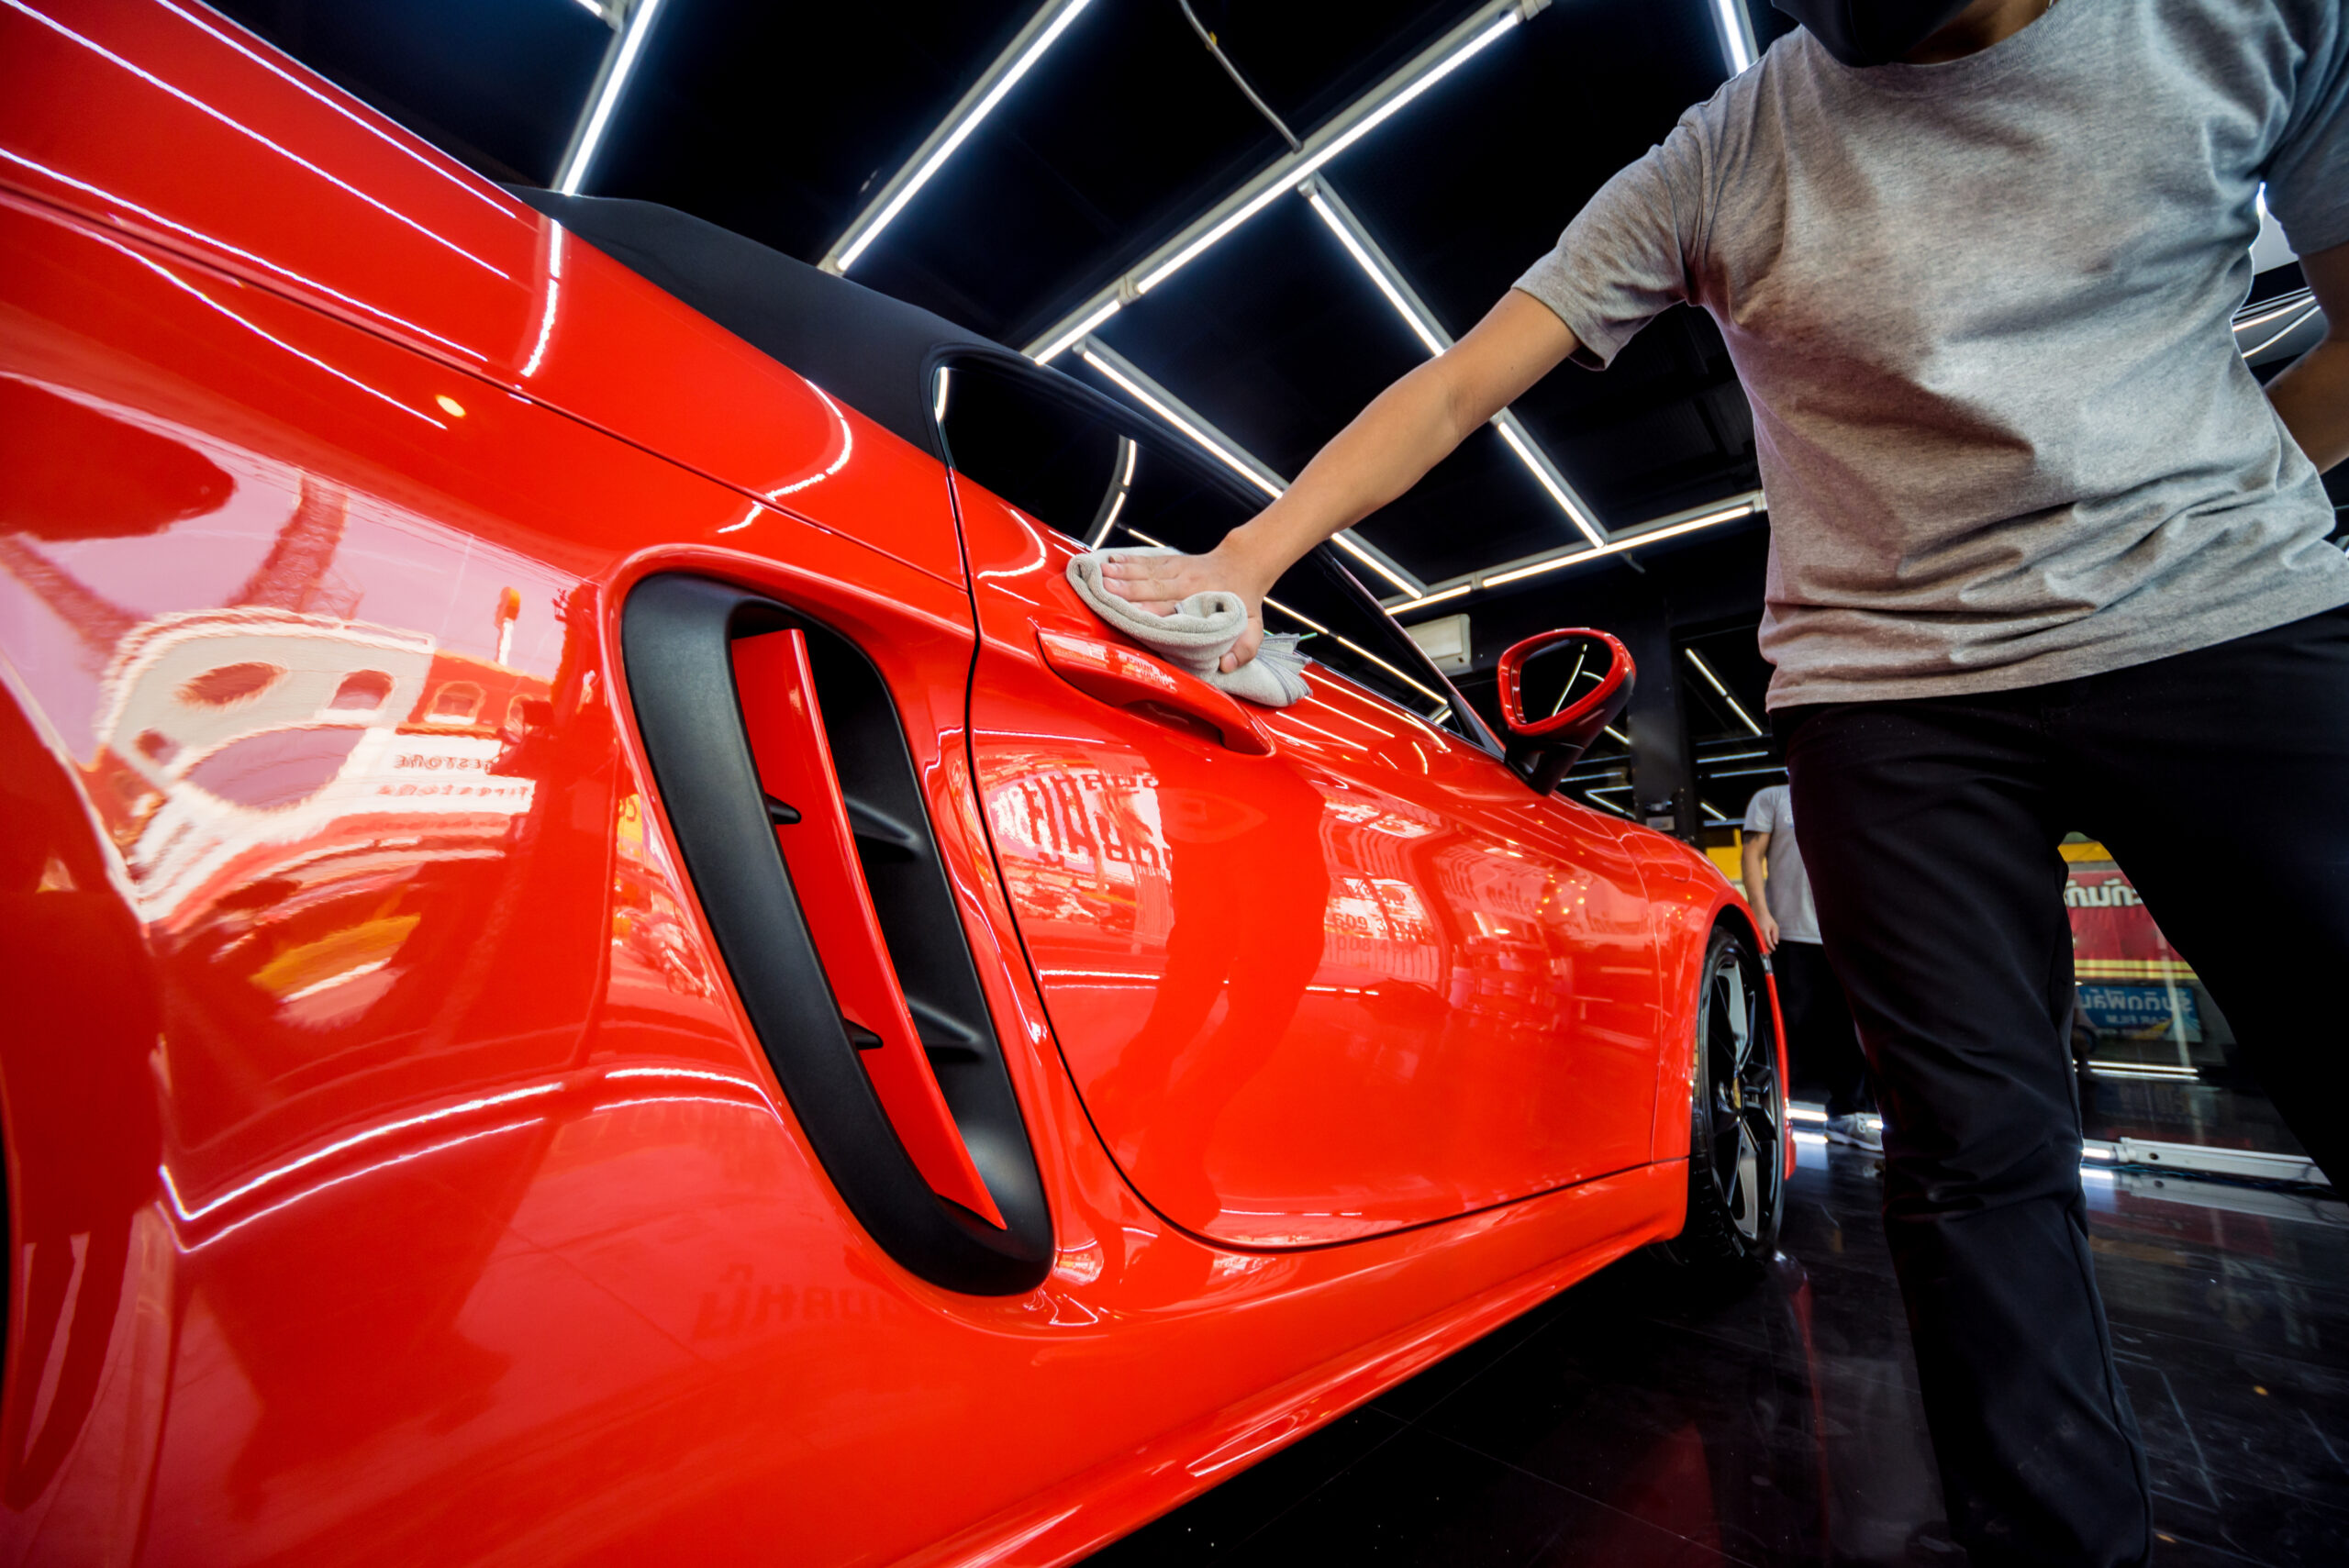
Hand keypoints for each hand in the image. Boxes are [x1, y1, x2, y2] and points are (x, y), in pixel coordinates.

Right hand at [1099, 540, 1271, 672]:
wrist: (1245, 563)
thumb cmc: (1245, 601)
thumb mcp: (1254, 628)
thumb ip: (1244, 649)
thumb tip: (1226, 666)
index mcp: (1203, 601)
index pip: (1174, 608)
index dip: (1152, 612)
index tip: (1131, 614)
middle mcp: (1187, 583)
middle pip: (1153, 588)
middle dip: (1127, 590)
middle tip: (1103, 590)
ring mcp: (1178, 570)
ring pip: (1147, 571)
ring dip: (1122, 573)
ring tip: (1099, 573)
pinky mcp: (1172, 562)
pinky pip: (1148, 560)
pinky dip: (1128, 560)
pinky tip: (1110, 560)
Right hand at [1753, 906, 1778, 952]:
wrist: (1759, 912)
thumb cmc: (1767, 919)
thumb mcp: (1774, 926)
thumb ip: (1775, 935)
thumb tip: (1776, 943)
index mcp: (1764, 931)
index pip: (1768, 942)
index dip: (1771, 947)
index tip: (1774, 949)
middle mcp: (1758, 933)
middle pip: (1762, 944)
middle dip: (1766, 949)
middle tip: (1770, 952)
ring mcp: (1755, 933)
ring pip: (1758, 942)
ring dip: (1762, 947)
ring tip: (1766, 950)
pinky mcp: (1753, 932)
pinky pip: (1756, 939)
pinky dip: (1759, 943)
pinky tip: (1761, 945)